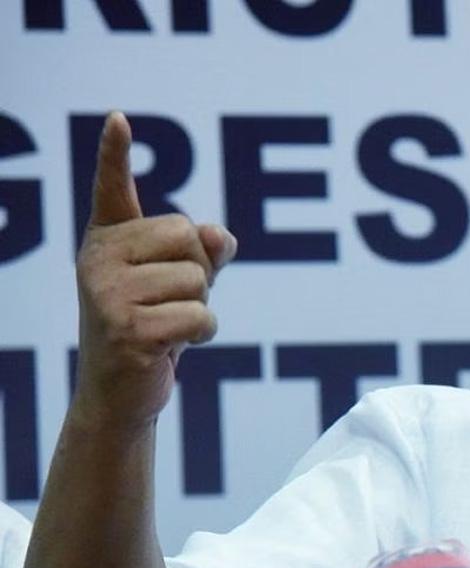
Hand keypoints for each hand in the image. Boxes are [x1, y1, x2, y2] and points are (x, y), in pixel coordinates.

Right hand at [72, 112, 236, 429]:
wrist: (120, 393)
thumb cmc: (153, 328)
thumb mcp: (181, 283)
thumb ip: (203, 251)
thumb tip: (218, 235)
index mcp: (108, 241)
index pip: (112, 190)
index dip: (115, 154)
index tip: (120, 118)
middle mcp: (98, 261)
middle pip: (187, 236)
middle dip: (199, 273)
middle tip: (169, 302)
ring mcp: (107, 295)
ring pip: (198, 280)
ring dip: (199, 307)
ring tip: (166, 326)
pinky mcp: (127, 330)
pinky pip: (200, 316)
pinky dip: (202, 334)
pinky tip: (172, 347)